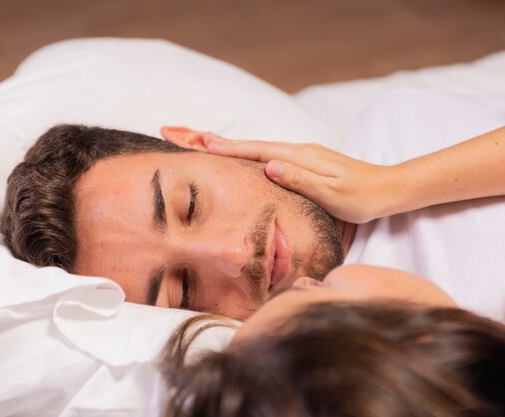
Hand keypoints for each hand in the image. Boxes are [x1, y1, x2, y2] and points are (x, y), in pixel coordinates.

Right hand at [161, 127, 398, 222]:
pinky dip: (243, 153)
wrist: (389, 189)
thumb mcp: (331, 192)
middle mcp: (296, 150)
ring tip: (196, 140)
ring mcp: (298, 154)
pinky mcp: (301, 162)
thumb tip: (269, 165)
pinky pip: (264, 155)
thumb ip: (299, 178)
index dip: (226, 149)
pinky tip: (234, 155)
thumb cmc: (361, 196)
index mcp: (299, 156)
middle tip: (180, 131)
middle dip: (214, 139)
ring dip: (225, 144)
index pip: (255, 151)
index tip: (199, 144)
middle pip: (248, 144)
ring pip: (254, 148)